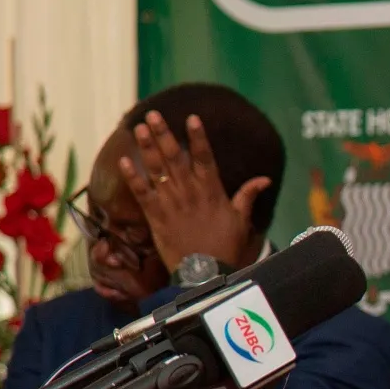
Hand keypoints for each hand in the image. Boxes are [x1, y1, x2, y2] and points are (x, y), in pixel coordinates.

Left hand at [118, 111, 271, 270]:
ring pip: (157, 169)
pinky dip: (133, 177)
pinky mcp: (156, 217)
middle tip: (153, 115)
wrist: (206, 273)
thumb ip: (248, 196)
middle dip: (164, 134)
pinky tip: (124, 161)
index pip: (205, 157)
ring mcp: (171, 203)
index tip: (192, 117)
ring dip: (147, 147)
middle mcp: (190, 192)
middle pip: (175, 157)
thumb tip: (264, 178)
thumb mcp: (242, 220)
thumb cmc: (226, 247)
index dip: (198, 137)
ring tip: (138, 128)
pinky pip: (142, 193)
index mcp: (212, 190)